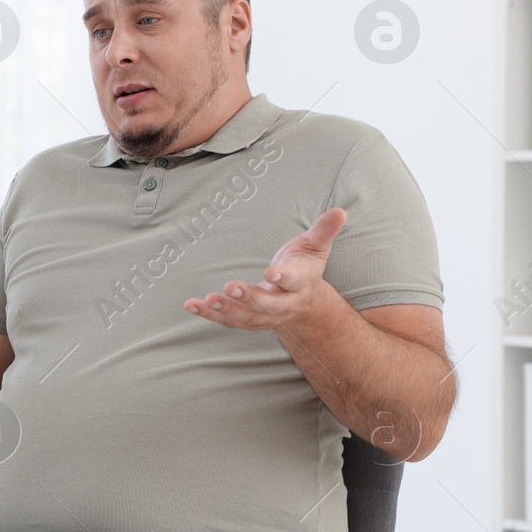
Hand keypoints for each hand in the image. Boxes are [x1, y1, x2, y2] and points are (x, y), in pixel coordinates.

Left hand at [184, 207, 346, 330]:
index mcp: (301, 283)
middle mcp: (284, 304)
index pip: (293, 281)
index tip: (271, 272)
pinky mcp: (248, 319)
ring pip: (246, 317)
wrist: (305, 302)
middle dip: (250, 298)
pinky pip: (228, 320)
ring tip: (208, 300)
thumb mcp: (316, 247)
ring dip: (226, 310)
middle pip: (268, 304)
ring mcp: (266, 315)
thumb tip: (340, 211)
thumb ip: (324, 230)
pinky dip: (209, 315)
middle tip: (231, 288)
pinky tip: (191, 305)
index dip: (283, 277)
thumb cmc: (306, 267)